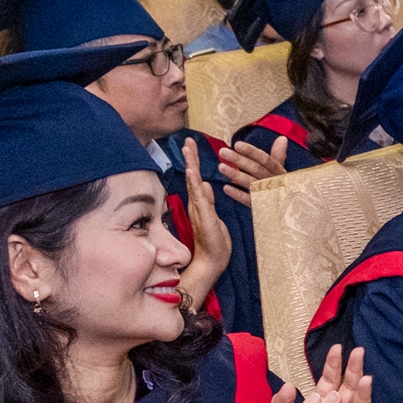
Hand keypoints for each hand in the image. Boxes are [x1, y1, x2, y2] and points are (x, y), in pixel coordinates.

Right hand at [178, 141, 233, 314]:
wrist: (212, 262)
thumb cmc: (214, 242)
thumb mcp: (215, 217)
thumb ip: (209, 201)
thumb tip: (206, 185)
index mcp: (202, 203)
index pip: (197, 178)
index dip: (194, 161)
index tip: (191, 146)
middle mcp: (198, 205)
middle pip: (192, 176)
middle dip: (190, 157)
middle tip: (187, 140)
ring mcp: (200, 210)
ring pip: (194, 183)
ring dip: (191, 165)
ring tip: (187, 149)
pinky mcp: (205, 218)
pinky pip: (200, 198)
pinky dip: (196, 185)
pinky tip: (193, 173)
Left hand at [216, 135, 288, 206]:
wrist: (291, 211)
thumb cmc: (282, 187)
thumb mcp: (281, 171)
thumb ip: (279, 156)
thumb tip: (282, 138)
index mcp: (279, 172)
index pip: (266, 160)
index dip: (251, 152)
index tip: (237, 144)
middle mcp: (275, 182)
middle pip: (256, 169)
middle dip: (239, 160)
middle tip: (223, 152)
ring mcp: (268, 195)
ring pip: (251, 183)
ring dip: (236, 175)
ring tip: (221, 167)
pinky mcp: (262, 207)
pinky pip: (249, 201)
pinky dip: (238, 195)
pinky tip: (226, 188)